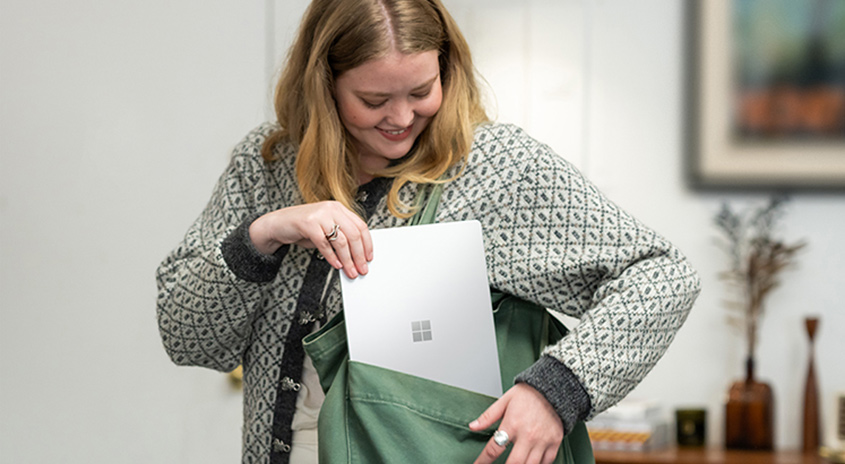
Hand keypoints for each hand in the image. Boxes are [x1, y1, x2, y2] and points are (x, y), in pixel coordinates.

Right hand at [248, 201, 372, 278]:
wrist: (278, 223)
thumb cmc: (303, 227)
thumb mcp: (326, 228)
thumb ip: (341, 237)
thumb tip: (357, 256)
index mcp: (339, 208)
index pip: (360, 226)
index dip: (367, 244)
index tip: (369, 257)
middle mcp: (331, 209)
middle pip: (353, 234)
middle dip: (359, 255)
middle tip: (362, 268)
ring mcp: (319, 215)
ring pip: (341, 241)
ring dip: (347, 260)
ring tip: (350, 270)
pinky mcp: (308, 224)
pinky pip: (324, 244)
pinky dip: (332, 257)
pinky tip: (336, 265)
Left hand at [469, 383, 563, 463]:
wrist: (554, 388)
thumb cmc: (529, 393)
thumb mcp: (505, 401)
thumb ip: (488, 416)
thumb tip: (473, 426)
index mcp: (512, 424)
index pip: (494, 449)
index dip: (483, 460)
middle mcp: (528, 435)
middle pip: (514, 463)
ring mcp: (542, 440)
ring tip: (515, 463)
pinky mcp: (555, 442)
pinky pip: (547, 462)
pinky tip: (531, 462)